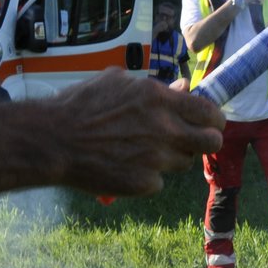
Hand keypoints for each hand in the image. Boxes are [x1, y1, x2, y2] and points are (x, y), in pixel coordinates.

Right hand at [53, 69, 223, 195]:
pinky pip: (158, 181)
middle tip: (195, 141)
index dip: (214, 119)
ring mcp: (156, 159)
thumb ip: (156, 88)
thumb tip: (183, 87)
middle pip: (211, 142)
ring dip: (172, 157)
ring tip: (144, 150)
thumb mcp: (117, 83)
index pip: (209, 112)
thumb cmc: (80, 106)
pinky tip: (125, 166)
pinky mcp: (144, 184)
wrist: (53, 140)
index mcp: (159, 100)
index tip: (210, 122)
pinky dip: (147, 176)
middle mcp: (164, 129)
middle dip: (207, 141)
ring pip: (183, 162)